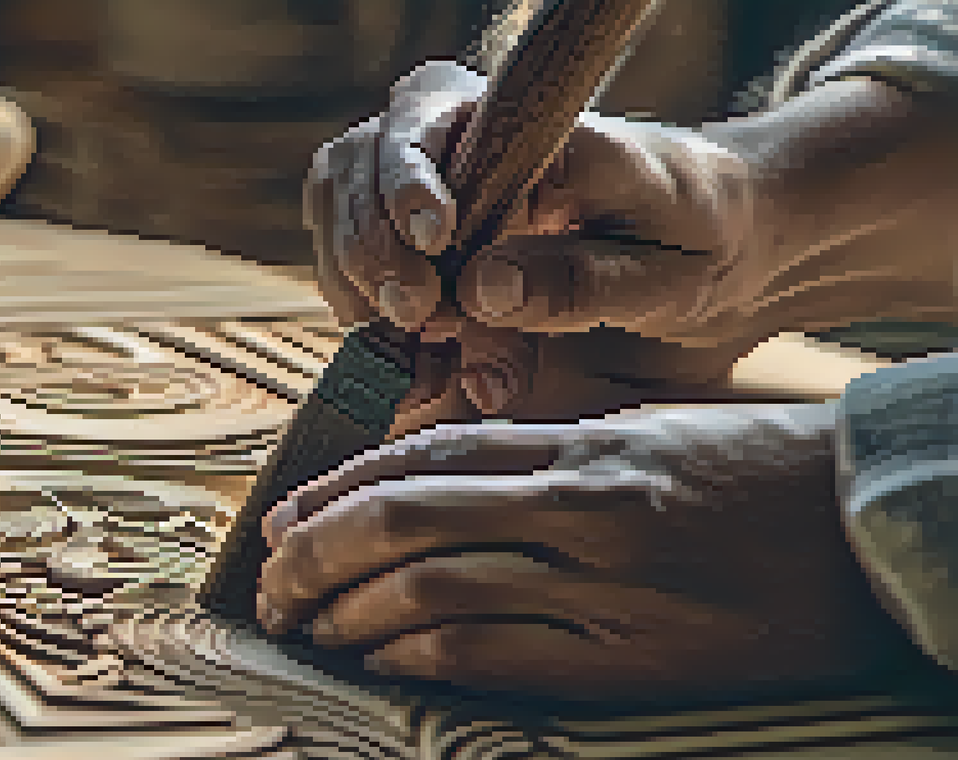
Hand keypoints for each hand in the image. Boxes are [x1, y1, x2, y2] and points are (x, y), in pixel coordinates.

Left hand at [256, 404, 921, 703]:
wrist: (877, 527)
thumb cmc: (760, 475)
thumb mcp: (647, 436)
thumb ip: (545, 456)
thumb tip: (435, 489)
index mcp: (583, 443)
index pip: (425, 456)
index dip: (338, 489)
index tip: (284, 520)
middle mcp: (583, 505)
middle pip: (406, 519)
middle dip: (315, 553)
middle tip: (270, 584)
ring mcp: (609, 585)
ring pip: (434, 589)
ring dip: (349, 613)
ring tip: (309, 629)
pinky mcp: (637, 659)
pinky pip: (497, 657)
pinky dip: (419, 658)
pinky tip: (380, 662)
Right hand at [306, 61, 950, 347]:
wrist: (712, 239)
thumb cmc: (700, 246)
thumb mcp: (670, 276)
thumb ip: (581, 283)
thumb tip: (481, 290)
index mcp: (536, 124)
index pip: (432, 124)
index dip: (409, 189)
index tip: (430, 248)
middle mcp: (468, 128)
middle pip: (364, 155)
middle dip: (370, 242)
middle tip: (415, 317)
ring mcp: (432, 167)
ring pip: (338, 191)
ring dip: (353, 270)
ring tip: (410, 336)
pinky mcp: (414, 214)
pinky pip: (345, 238)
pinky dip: (357, 296)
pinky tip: (404, 345)